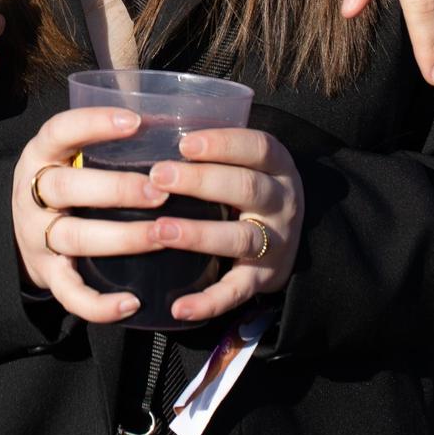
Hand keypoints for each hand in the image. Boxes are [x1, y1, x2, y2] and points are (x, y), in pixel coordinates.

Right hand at [11, 107, 166, 322]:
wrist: (21, 234)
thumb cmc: (66, 184)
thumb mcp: (69, 155)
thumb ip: (104, 141)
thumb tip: (172, 117)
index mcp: (40, 156)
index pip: (59, 131)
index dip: (93, 124)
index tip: (136, 122)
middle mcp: (33, 194)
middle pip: (66, 187)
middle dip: (116, 189)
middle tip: (161, 191)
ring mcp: (37, 237)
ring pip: (74, 237)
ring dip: (121, 237)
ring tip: (162, 235)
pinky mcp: (48, 275)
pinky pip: (70, 293)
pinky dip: (98, 303)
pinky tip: (132, 302)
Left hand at [148, 129, 302, 321]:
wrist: (287, 236)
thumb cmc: (246, 188)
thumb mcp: (245, 162)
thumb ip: (211, 150)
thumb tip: (146, 127)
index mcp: (277, 167)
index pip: (259, 147)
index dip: (224, 143)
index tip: (184, 143)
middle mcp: (282, 203)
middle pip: (247, 188)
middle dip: (201, 181)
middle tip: (158, 176)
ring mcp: (275, 243)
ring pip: (240, 238)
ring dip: (198, 234)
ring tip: (159, 230)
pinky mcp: (263, 279)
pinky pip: (237, 291)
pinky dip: (210, 302)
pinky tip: (179, 307)